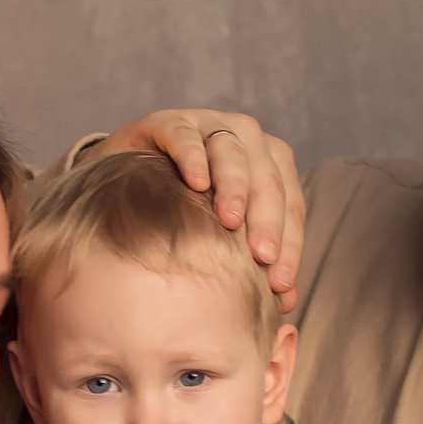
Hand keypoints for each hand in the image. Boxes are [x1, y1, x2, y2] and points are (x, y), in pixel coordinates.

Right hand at [100, 108, 303, 308]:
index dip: (290, 244)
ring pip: (231, 152)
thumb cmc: (188, 205)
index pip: (290, 205)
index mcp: (271, 163)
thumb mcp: (224, 231)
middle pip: (267, 179)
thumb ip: (256, 258)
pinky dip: (192, 156)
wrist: (132, 172)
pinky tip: (195, 182)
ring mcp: (209, 124)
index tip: (280, 284)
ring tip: (230, 221)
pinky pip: (185, 135)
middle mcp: (247, 137)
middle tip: (262, 257)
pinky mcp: (170, 121)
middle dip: (267, 220)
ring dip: (234, 186)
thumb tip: (288, 301)